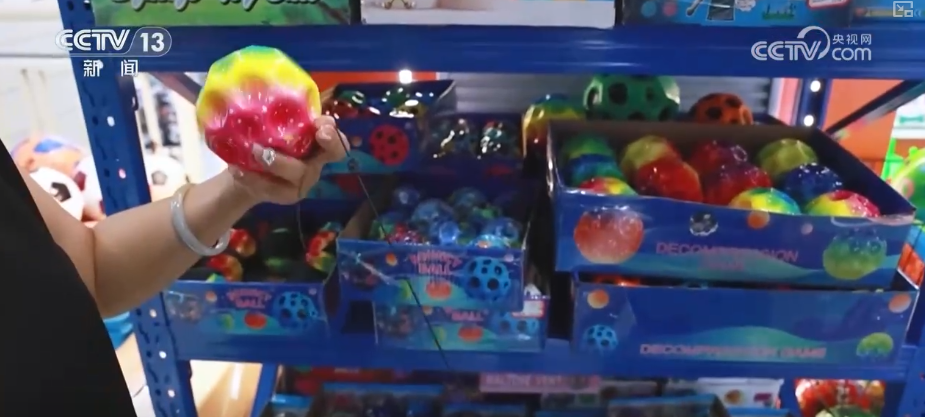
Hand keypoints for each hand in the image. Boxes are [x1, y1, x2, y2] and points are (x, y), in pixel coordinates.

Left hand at [228, 115, 348, 204]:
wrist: (244, 174)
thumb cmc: (262, 143)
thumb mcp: (269, 126)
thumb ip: (276, 112)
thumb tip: (265, 86)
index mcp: (316, 141)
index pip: (337, 134)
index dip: (335, 131)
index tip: (321, 125)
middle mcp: (316, 161)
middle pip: (334, 153)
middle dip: (330, 141)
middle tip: (317, 133)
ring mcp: (303, 181)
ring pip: (297, 171)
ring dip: (276, 159)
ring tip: (254, 150)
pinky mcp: (287, 195)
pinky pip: (273, 187)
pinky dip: (253, 177)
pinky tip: (238, 170)